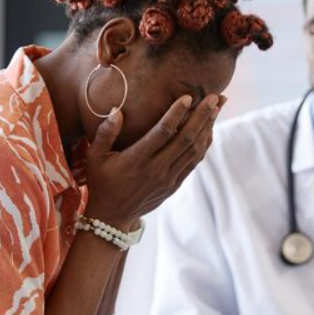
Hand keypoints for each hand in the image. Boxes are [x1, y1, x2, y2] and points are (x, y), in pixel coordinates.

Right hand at [82, 94, 225, 228]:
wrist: (113, 218)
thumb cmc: (102, 182)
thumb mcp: (94, 157)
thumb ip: (105, 133)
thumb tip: (117, 110)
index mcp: (137, 159)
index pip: (163, 132)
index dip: (177, 113)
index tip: (189, 96)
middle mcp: (156, 168)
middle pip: (186, 138)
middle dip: (202, 116)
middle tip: (215, 96)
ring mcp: (168, 178)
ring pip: (194, 150)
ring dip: (208, 127)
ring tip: (218, 108)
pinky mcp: (174, 185)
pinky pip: (194, 162)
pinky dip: (204, 145)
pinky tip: (209, 130)